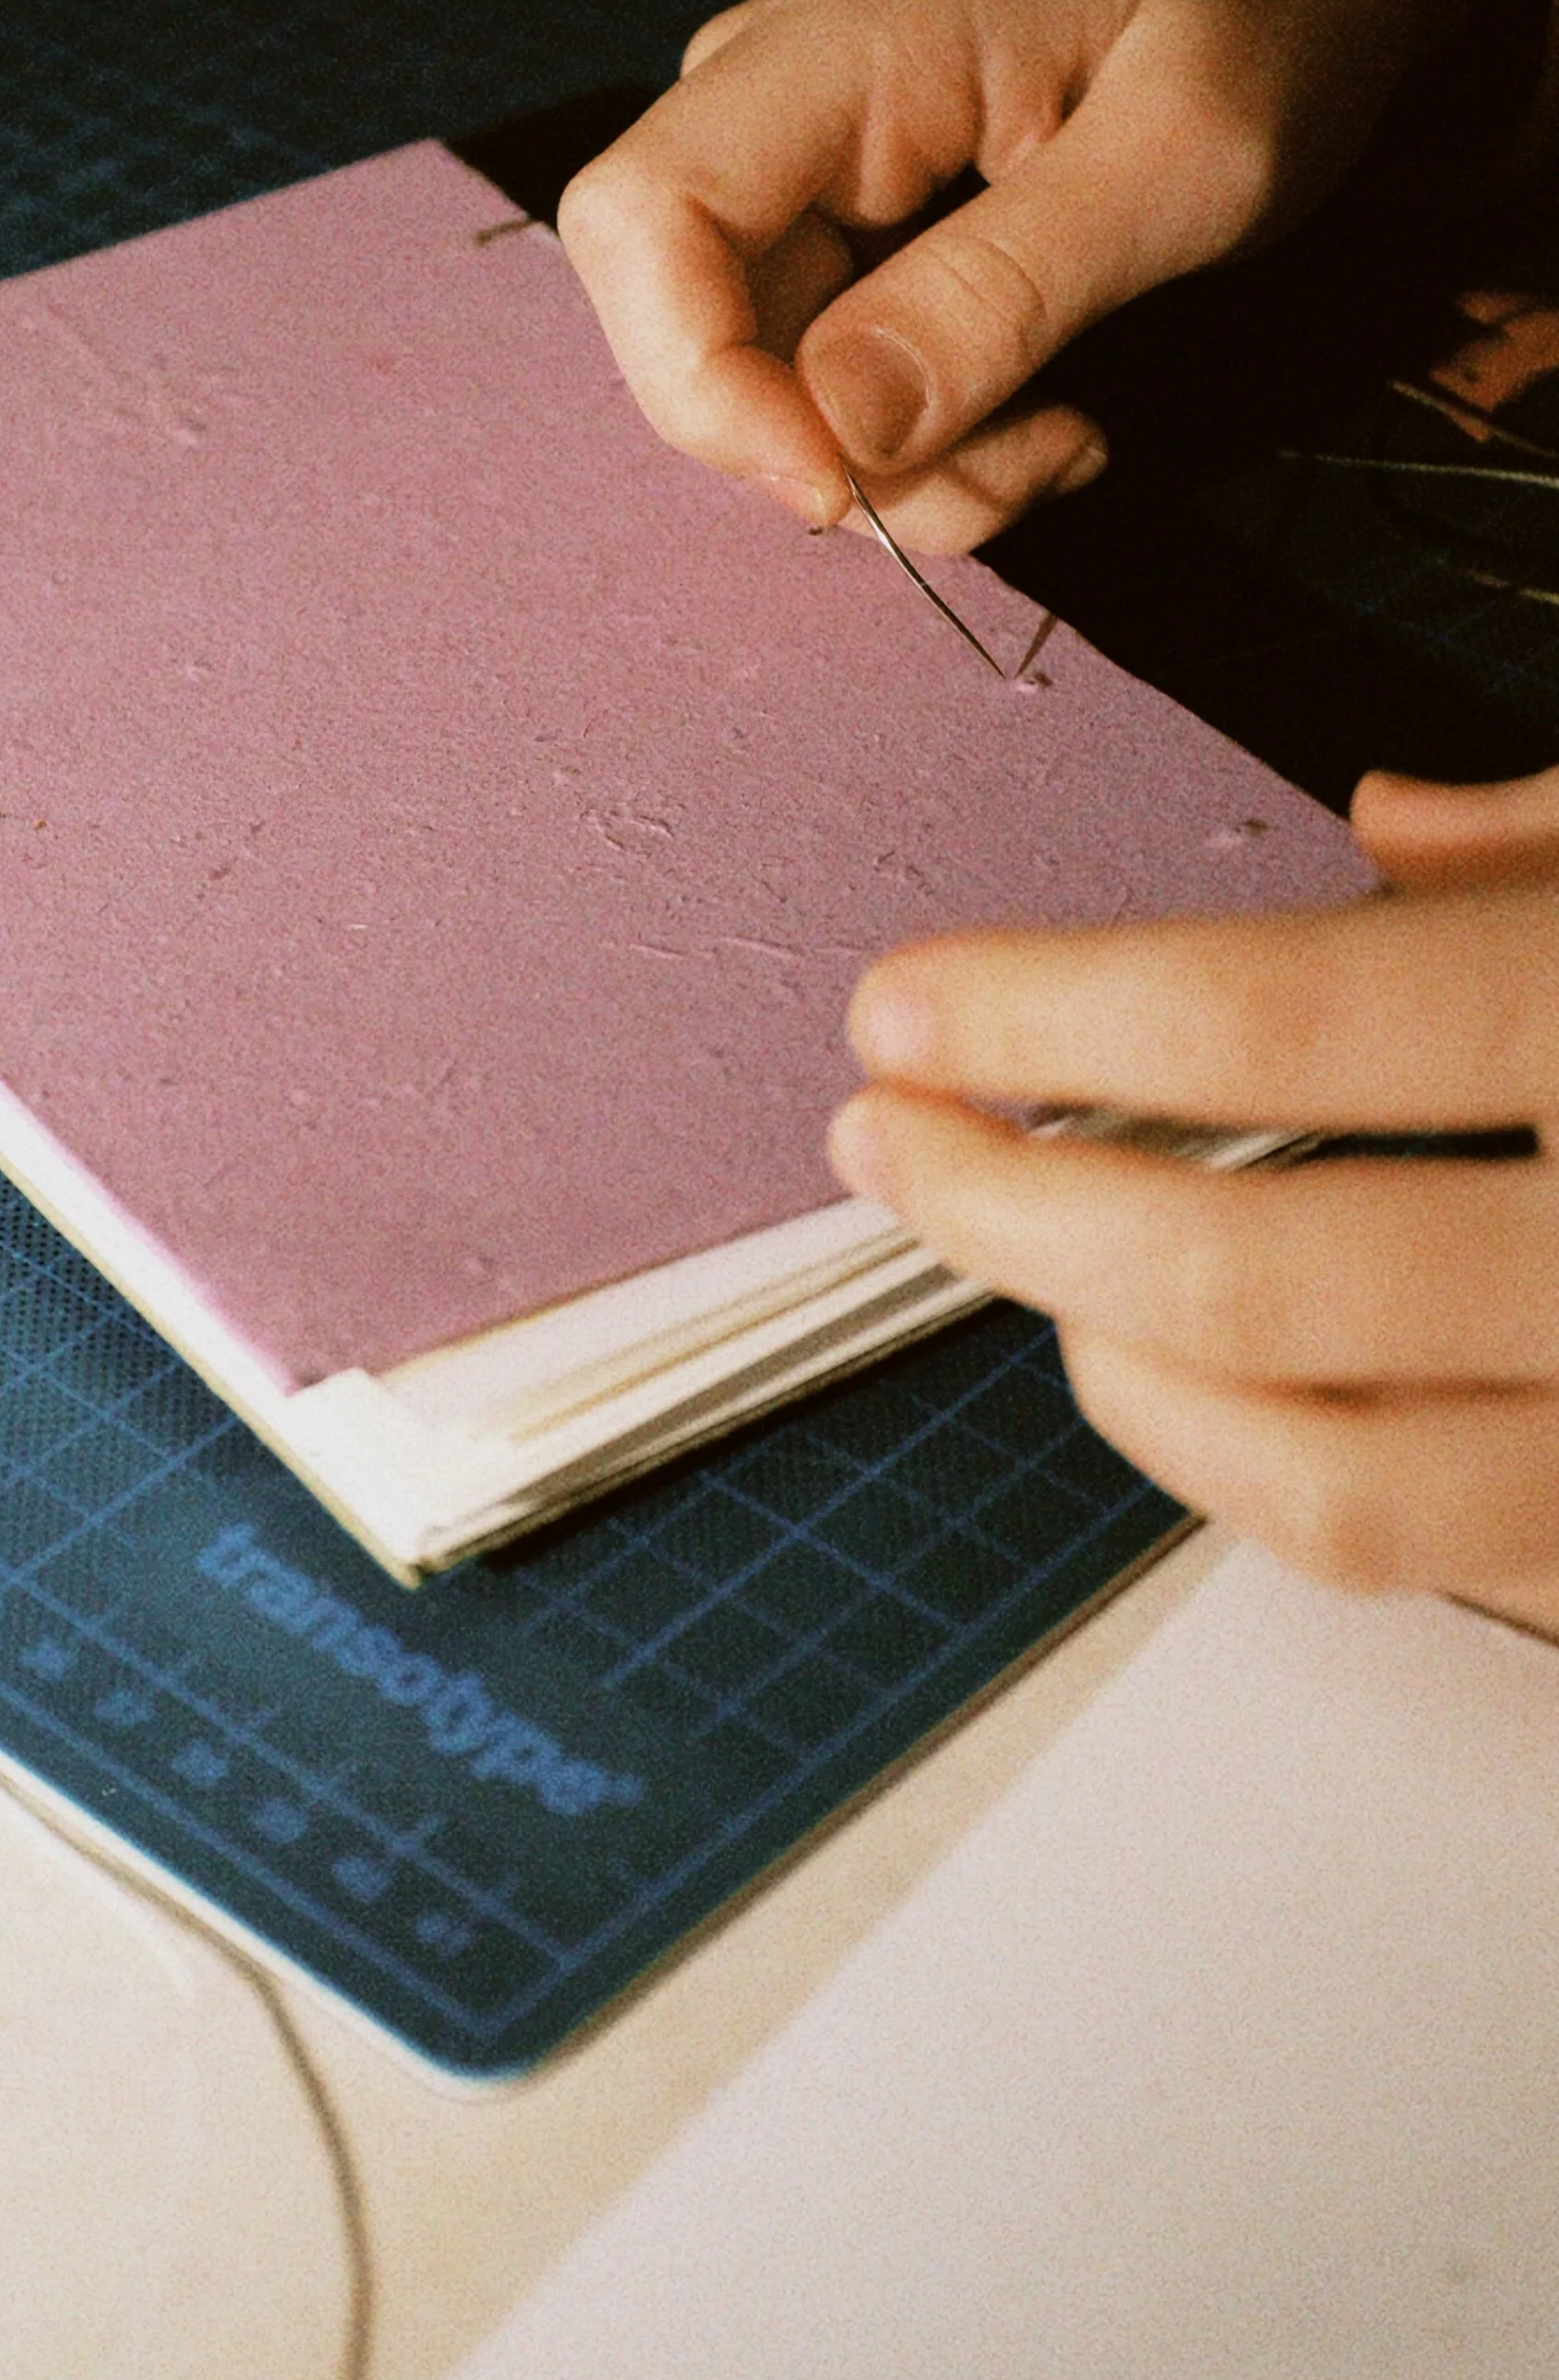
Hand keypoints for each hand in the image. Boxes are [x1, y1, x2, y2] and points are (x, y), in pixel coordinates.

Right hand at [559, 0, 1518, 548]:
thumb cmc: (1260, 26)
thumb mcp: (1183, 163)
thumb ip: (1007, 290)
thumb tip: (838, 435)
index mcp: (844, 41)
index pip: (642, 218)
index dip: (698, 382)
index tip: (842, 490)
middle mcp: (778, 96)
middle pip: (685, 325)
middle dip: (832, 453)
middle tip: (1026, 470)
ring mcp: (797, 169)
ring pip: (759, 383)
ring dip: (903, 468)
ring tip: (1066, 441)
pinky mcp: (836, 237)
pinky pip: (823, 385)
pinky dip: (925, 446)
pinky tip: (1042, 418)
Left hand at [827, 763, 1558, 1629]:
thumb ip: (1550, 844)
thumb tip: (1391, 820)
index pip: (1272, 1024)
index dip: (1044, 1014)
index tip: (903, 1007)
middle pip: (1237, 1275)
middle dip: (1006, 1207)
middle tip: (887, 1138)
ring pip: (1315, 1478)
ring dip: (1114, 1372)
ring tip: (1031, 1274)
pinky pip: (1413, 1559)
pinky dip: (1263, 1474)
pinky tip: (1197, 1379)